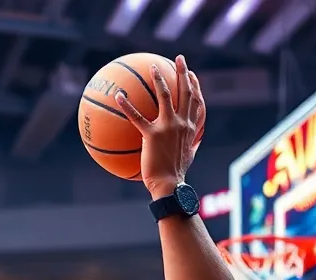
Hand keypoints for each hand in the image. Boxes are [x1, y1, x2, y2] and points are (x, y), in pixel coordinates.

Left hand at [114, 55, 205, 197]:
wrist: (170, 185)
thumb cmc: (176, 174)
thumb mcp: (188, 156)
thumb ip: (190, 144)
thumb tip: (190, 142)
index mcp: (191, 128)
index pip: (198, 102)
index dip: (196, 86)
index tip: (192, 75)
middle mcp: (183, 123)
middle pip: (186, 92)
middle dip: (184, 72)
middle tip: (179, 59)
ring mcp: (168, 127)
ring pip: (166, 96)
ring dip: (160, 79)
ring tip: (153, 67)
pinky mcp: (152, 135)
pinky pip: (137, 117)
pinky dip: (126, 106)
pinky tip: (118, 96)